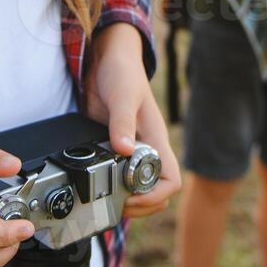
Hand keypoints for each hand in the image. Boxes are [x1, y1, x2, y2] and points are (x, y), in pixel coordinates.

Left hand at [82, 22, 181, 218]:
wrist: (106, 60)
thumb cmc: (123, 73)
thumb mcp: (123, 96)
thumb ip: (123, 122)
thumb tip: (124, 151)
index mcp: (156, 139)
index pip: (171, 180)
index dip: (155, 195)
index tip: (130, 197)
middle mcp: (147, 149)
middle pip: (157, 192)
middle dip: (140, 206)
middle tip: (114, 204)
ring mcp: (132, 151)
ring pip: (139, 188)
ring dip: (126, 199)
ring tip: (104, 199)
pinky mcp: (114, 149)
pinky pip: (119, 177)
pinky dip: (110, 187)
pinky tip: (95, 186)